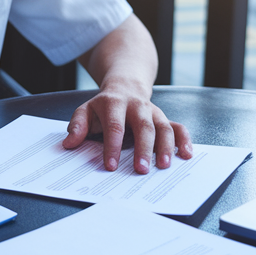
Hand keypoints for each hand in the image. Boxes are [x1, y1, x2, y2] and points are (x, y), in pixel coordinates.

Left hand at [63, 79, 191, 173]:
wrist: (125, 85)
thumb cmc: (104, 105)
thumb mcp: (86, 110)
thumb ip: (77, 125)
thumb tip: (69, 144)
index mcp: (115, 104)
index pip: (115, 126)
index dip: (112, 146)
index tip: (110, 166)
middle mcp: (137, 106)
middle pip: (143, 127)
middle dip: (143, 149)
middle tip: (141, 169)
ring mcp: (153, 112)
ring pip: (164, 127)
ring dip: (165, 147)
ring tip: (163, 165)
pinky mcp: (164, 118)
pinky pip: (178, 127)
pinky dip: (184, 140)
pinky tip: (186, 155)